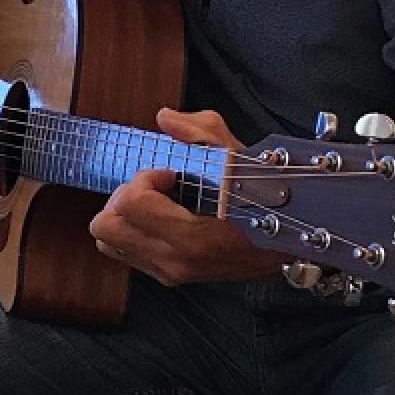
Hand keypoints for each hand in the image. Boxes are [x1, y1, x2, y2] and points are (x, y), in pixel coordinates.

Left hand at [87, 108, 282, 285]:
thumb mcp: (239, 157)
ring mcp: (170, 271)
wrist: (289, 244)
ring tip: (153, 203)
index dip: (143, 178)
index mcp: (192, 235)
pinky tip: (159, 218)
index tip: (169, 174)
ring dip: (123, 217)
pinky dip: (131, 232)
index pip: (131, 203)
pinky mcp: (168, 276)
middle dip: (124, 198)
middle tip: (154, 188)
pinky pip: (124, 252)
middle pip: (105, 226)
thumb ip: (200, 131)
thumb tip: (165, 118)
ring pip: (108, 242)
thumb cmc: (266, 202)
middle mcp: (175, 259)